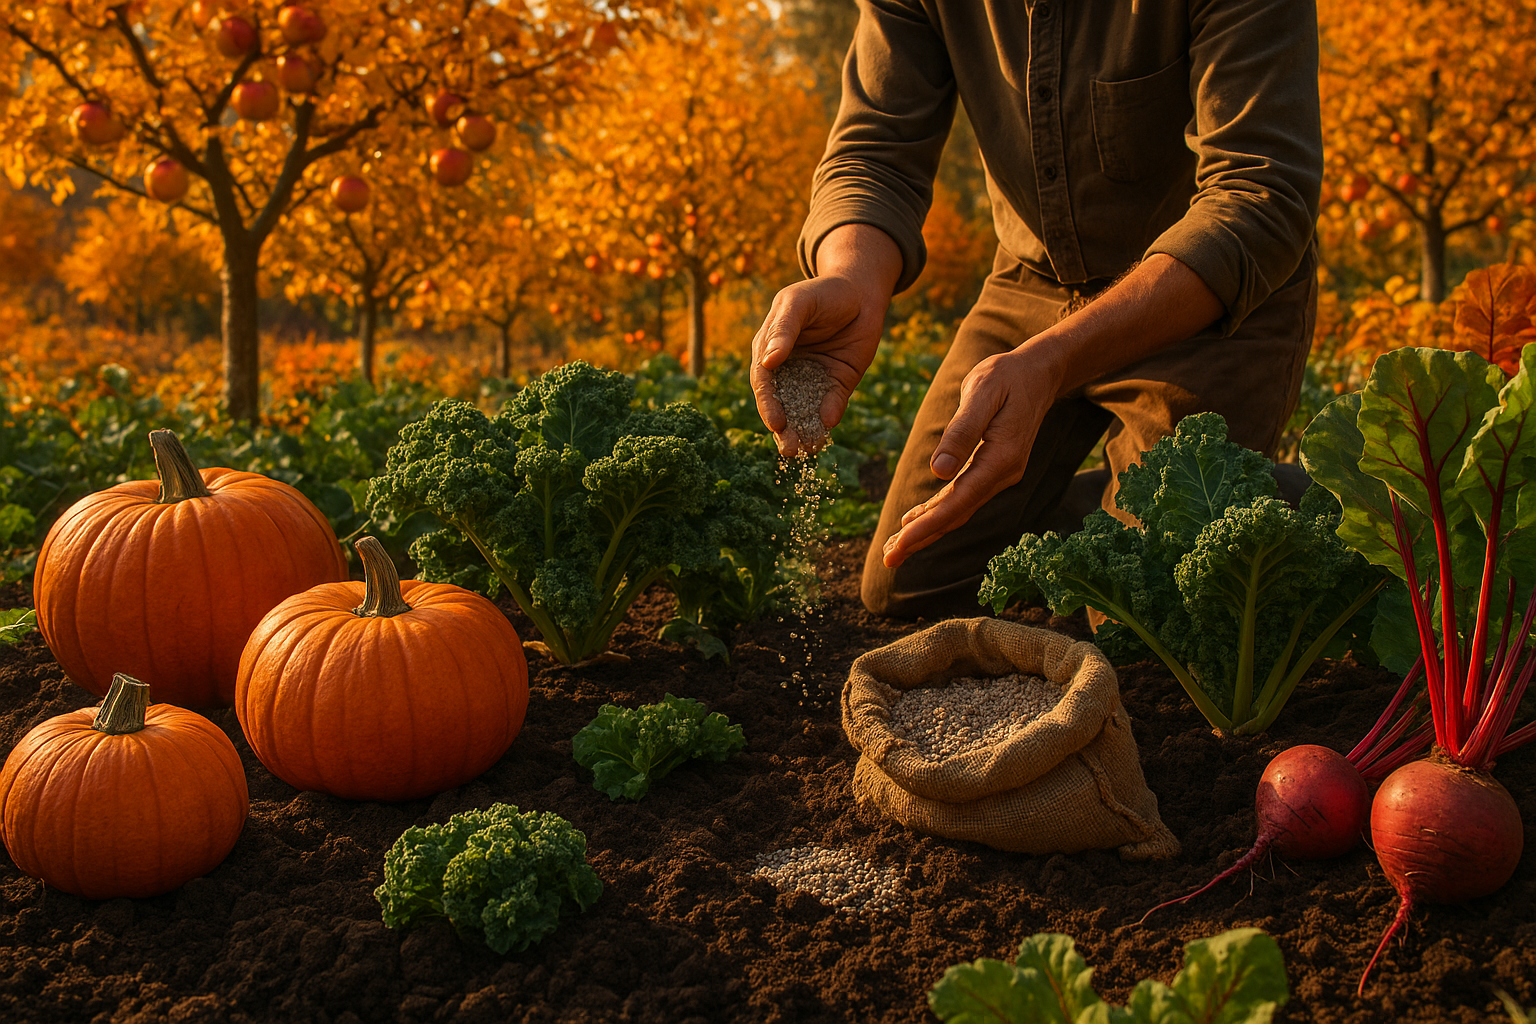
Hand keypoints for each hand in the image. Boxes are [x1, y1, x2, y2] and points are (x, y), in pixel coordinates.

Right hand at [750, 277, 884, 455]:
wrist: (861, 291)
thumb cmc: (822, 292)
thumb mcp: (798, 304)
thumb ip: (783, 330)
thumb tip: (768, 363)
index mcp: (769, 351)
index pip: (764, 383)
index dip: (768, 404)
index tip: (776, 423)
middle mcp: (788, 370)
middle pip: (782, 404)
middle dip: (785, 429)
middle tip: (790, 450)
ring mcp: (813, 378)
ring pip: (805, 410)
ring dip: (804, 430)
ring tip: (807, 450)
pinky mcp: (837, 383)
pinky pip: (832, 404)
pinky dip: (830, 415)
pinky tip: (829, 425)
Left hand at [882, 347, 1062, 567]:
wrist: (1037, 372)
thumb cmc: (1006, 376)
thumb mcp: (981, 393)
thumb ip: (962, 431)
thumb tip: (938, 471)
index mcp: (1000, 459)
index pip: (957, 503)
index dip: (926, 527)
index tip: (899, 544)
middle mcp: (1002, 475)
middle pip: (956, 516)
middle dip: (920, 539)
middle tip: (888, 560)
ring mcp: (999, 475)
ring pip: (957, 511)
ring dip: (926, 530)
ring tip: (894, 548)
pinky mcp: (992, 470)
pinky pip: (961, 498)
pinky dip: (937, 512)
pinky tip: (916, 521)